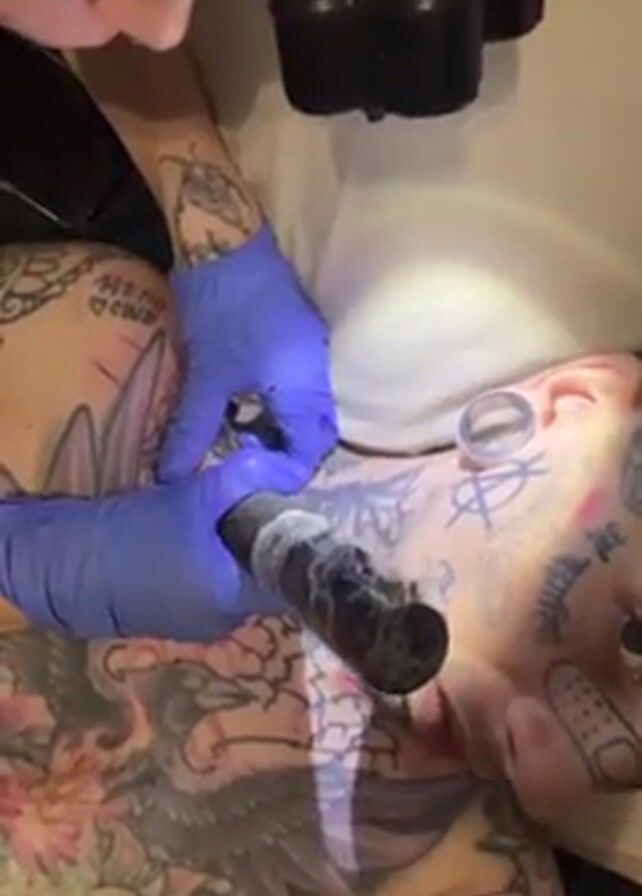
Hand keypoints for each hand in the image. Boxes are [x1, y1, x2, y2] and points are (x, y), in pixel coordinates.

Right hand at [0, 449, 304, 640]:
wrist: (70, 565)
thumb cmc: (137, 535)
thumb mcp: (194, 498)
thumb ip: (244, 480)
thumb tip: (287, 465)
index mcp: (238, 600)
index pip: (293, 580)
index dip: (301, 546)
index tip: (305, 513)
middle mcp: (228, 621)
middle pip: (267, 580)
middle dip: (267, 542)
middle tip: (267, 501)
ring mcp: (201, 624)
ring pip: (239, 582)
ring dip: (240, 552)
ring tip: (233, 513)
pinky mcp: (178, 615)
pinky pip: (213, 587)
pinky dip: (216, 562)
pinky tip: (203, 535)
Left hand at [158, 224, 337, 480]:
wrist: (225, 239)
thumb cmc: (219, 309)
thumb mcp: (205, 375)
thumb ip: (192, 431)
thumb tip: (171, 476)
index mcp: (304, 387)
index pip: (310, 452)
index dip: (281, 474)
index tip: (246, 478)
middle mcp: (320, 373)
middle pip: (317, 433)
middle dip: (285, 453)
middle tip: (245, 456)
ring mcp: (315, 351)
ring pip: (310, 410)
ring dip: (280, 428)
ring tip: (238, 430)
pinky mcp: (303, 336)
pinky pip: (302, 386)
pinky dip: (278, 404)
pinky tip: (244, 400)